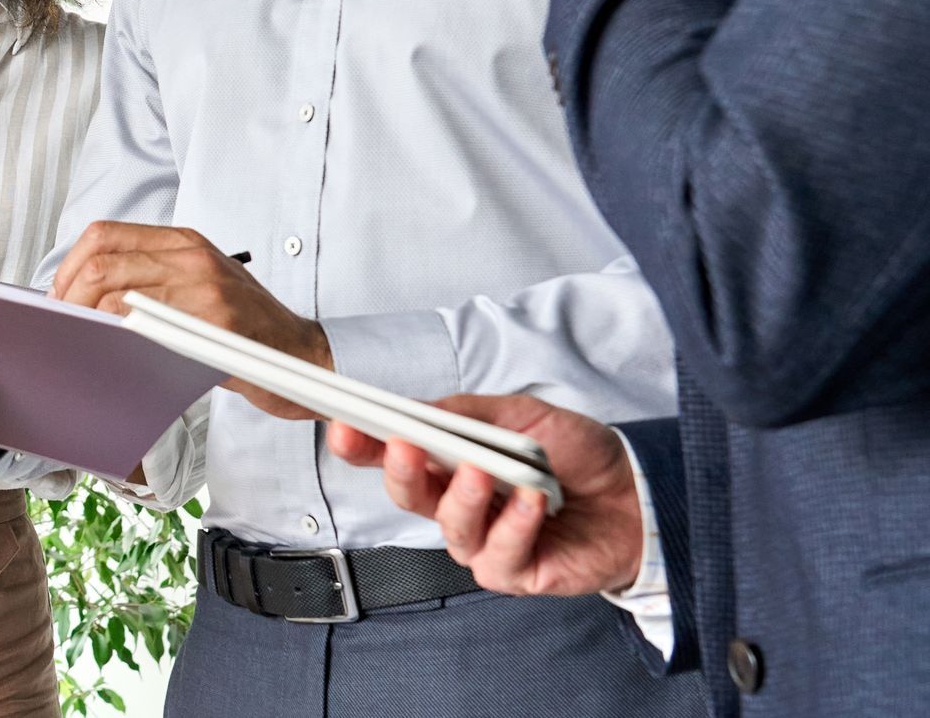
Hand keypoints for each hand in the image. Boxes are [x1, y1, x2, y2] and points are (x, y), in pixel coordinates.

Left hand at [51, 221, 331, 419]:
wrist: (302, 355)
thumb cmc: (244, 328)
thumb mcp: (200, 286)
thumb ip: (153, 280)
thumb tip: (87, 298)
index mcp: (184, 241)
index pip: (104, 235)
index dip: (69, 266)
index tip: (58, 297)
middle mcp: (192, 254)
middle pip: (101, 261)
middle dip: (68, 296)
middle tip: (60, 326)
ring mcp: (204, 285)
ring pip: (116, 292)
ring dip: (85, 320)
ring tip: (79, 342)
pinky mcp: (214, 320)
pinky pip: (147, 324)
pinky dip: (117, 338)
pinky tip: (111, 354)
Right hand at [327, 394, 643, 596]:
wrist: (637, 493)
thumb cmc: (577, 455)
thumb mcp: (519, 415)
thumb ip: (466, 413)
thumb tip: (417, 408)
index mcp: (450, 463)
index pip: (394, 455)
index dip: (363, 445)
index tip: (343, 427)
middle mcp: (458, 504)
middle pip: (408, 495)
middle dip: (400, 471)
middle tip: (404, 446)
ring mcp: (484, 542)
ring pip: (450, 528)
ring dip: (464, 498)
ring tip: (485, 473)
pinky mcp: (515, 572)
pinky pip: (497, 555)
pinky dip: (514, 525)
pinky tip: (533, 503)